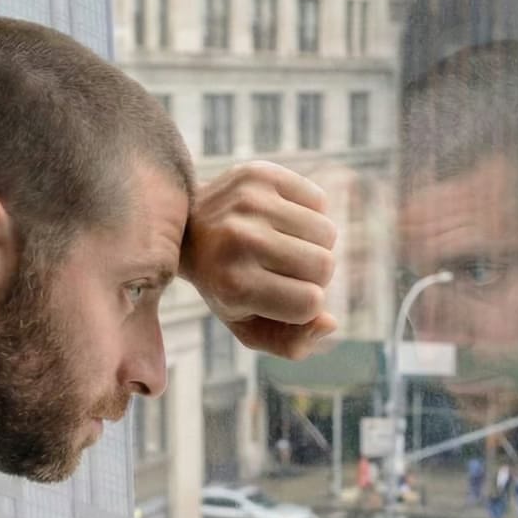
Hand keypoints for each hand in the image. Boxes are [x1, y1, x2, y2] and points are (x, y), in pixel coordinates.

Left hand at [180, 161, 337, 359]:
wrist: (187, 230)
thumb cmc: (226, 285)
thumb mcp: (248, 326)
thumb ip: (291, 343)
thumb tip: (330, 321)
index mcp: (234, 286)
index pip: (311, 303)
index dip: (305, 304)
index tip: (281, 295)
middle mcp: (239, 240)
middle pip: (324, 265)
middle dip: (314, 274)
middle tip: (283, 269)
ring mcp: (248, 203)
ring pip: (327, 232)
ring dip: (315, 243)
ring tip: (283, 244)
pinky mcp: (259, 174)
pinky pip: (319, 200)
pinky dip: (309, 214)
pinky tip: (279, 219)